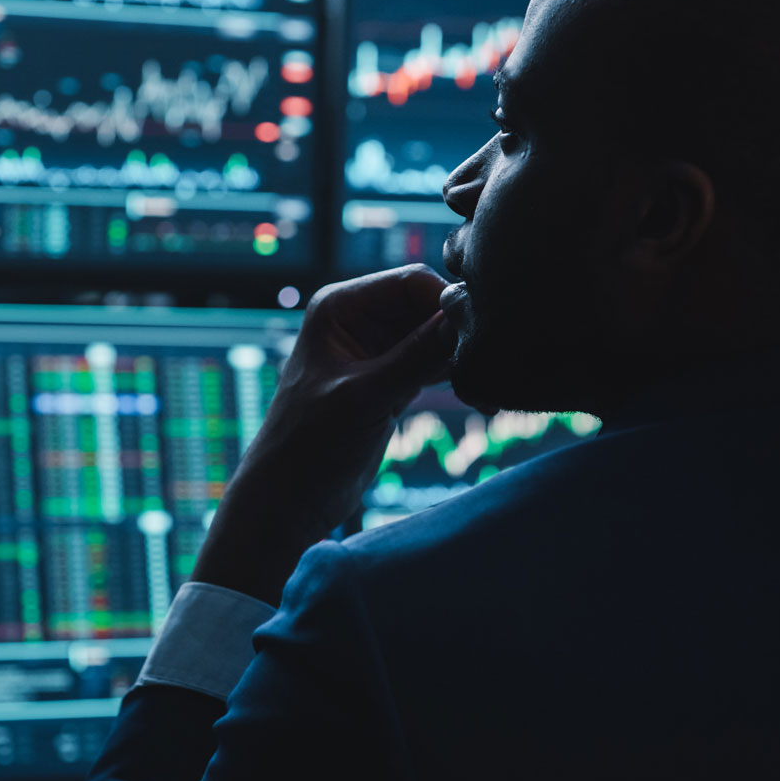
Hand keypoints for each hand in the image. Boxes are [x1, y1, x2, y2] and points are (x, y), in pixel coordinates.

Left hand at [190, 264, 452, 605]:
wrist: (289, 499)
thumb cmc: (307, 444)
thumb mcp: (366, 395)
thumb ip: (416, 356)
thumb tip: (464, 318)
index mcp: (340, 307)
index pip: (410, 282)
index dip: (446, 300)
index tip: (481, 327)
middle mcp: (359, 321)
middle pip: (427, 306)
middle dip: (458, 329)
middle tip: (490, 357)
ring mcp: (377, 351)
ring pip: (436, 336)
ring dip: (460, 354)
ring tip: (486, 379)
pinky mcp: (392, 381)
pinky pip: (434, 365)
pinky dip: (455, 375)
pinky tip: (481, 393)